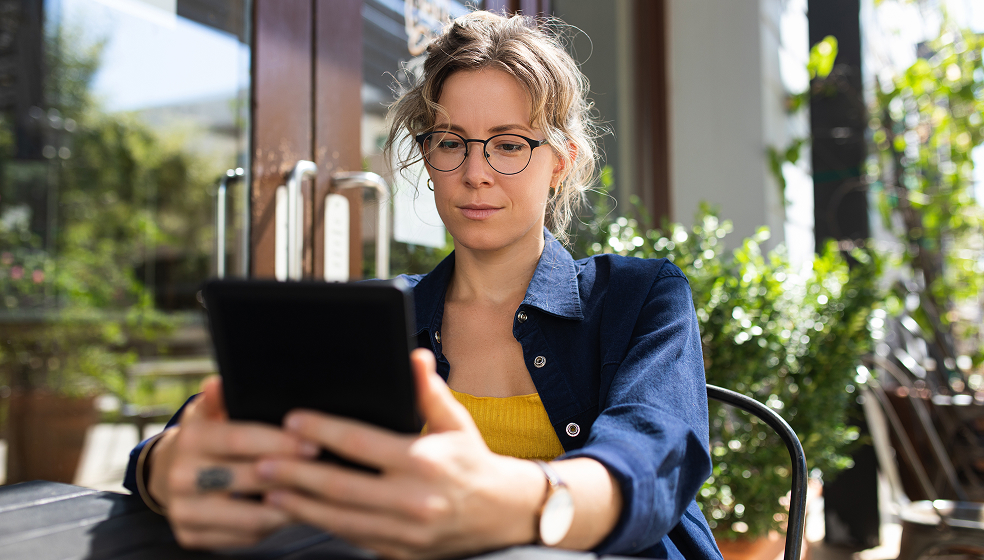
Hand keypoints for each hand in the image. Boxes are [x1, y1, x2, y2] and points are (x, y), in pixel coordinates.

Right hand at [146, 376, 320, 548]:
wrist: (169, 473)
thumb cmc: (207, 436)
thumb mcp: (209, 410)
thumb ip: (220, 397)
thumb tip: (221, 383)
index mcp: (190, 439)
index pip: (241, 439)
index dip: (280, 443)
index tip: (314, 445)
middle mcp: (181, 477)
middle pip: (249, 478)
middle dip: (292, 475)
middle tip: (327, 472)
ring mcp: (184, 511)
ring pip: (250, 517)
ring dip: (289, 507)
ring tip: (316, 495)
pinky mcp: (192, 537)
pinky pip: (244, 537)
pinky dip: (272, 527)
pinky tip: (293, 512)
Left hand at [256, 348, 545, 559]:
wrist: (502, 515)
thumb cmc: (472, 461)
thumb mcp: (456, 422)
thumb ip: (429, 390)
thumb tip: (414, 355)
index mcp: (423, 461)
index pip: (361, 443)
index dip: (323, 430)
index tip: (293, 418)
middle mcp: (413, 499)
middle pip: (340, 487)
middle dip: (296, 474)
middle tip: (260, 461)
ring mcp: (406, 533)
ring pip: (341, 520)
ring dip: (300, 505)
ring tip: (267, 490)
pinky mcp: (401, 553)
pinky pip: (354, 539)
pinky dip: (323, 526)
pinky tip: (299, 513)